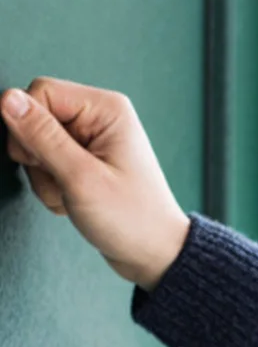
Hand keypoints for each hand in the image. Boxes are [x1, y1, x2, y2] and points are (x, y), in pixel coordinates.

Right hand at [2, 78, 191, 290]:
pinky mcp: (83, 161)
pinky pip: (45, 165)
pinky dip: (52, 187)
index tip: (42, 159)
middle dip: (37, 157)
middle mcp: (99, 118)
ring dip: (45, 177)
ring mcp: (91, 141)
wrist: (154, 255)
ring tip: (74, 195)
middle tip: (65, 182)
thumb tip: (8, 99)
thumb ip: (41, 136)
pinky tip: (74, 201)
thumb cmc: (133, 220)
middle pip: (34, 119)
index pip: (40, 92)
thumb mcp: (81, 177)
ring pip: (34, 145)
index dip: (28, 126)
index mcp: (107, 109)